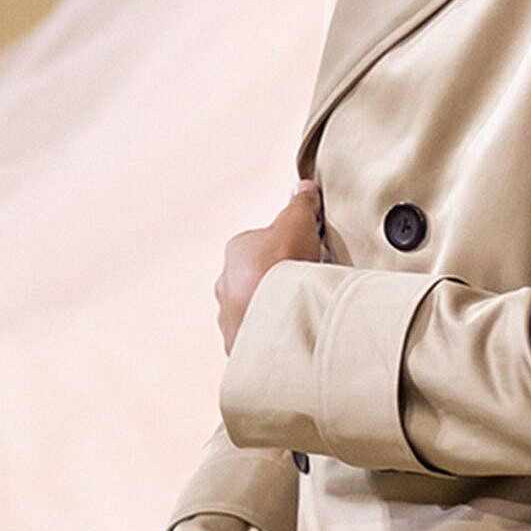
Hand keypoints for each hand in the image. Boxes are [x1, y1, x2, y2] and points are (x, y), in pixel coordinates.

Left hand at [216, 181, 321, 351]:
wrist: (275, 319)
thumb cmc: (280, 267)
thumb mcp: (297, 223)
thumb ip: (300, 204)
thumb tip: (303, 187)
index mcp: (235, 251)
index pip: (261, 244)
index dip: (286, 247)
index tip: (305, 254)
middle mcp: (225, 283)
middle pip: (255, 277)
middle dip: (275, 281)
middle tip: (302, 284)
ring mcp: (229, 316)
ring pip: (253, 307)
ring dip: (271, 309)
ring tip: (298, 311)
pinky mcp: (237, 343)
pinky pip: (257, 335)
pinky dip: (271, 333)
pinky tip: (290, 331)